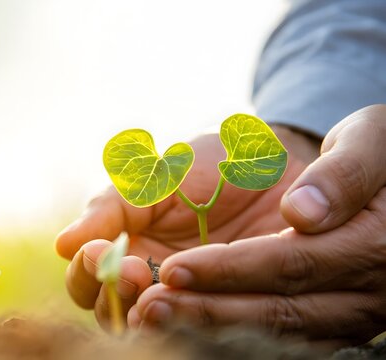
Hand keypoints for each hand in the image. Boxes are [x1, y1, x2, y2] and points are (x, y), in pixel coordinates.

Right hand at [55, 124, 318, 328]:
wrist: (276, 163)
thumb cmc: (209, 163)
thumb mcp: (156, 176)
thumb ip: (111, 208)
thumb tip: (61, 245)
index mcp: (125, 247)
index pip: (85, 278)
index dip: (86, 272)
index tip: (101, 252)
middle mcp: (151, 280)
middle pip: (110, 313)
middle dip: (114, 298)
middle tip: (136, 275)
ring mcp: (190, 298)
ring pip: (153, 328)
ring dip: (149, 318)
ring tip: (159, 302)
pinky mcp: (232, 308)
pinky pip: (207, 329)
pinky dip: (196, 324)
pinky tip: (200, 310)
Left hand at [131, 105, 385, 344]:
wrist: (369, 178)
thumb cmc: (366, 150)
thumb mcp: (365, 139)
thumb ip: (341, 173)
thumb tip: (302, 212)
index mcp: (372, 241)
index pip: (290, 262)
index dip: (230, 269)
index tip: (174, 268)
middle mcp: (363, 290)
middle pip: (276, 310)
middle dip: (207, 308)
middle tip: (149, 305)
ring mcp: (346, 313)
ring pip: (271, 331)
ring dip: (207, 327)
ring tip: (152, 317)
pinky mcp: (326, 322)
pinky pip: (275, 336)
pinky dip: (223, 332)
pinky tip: (180, 324)